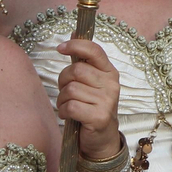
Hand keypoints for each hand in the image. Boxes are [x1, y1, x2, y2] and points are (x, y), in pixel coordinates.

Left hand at [56, 38, 122, 159]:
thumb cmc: (92, 107)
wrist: (102, 139)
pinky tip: (69, 115)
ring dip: (62, 99)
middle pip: (76, 71)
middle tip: (66, 91)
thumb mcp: (91, 82)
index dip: (75, 46)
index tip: (60, 48)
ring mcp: (107, 102)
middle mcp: (111, 85)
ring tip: (68, 106)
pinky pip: (70, 106)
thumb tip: (74, 32)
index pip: (94, 51)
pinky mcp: (99, 117)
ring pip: (70, 90)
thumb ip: (83, 60)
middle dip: (63, 81)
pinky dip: (64, 111)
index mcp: (110, 72)